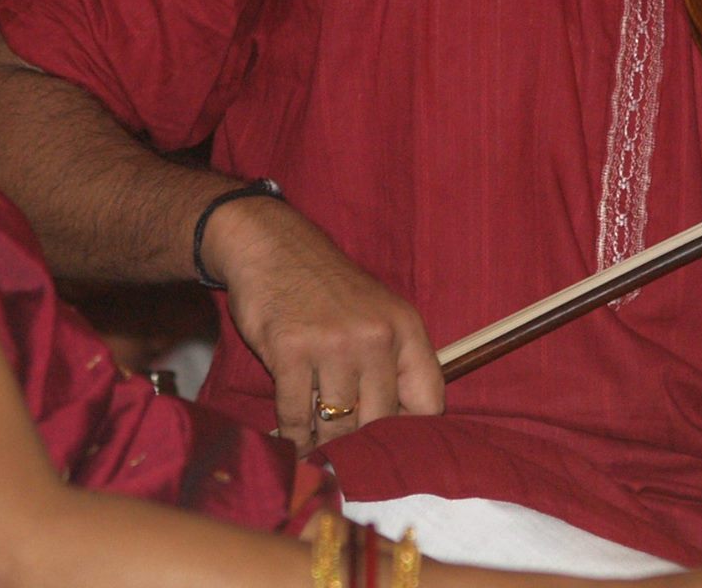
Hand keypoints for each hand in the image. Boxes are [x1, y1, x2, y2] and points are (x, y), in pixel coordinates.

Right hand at [207, 197, 442, 454]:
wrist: (272, 245)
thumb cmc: (324, 288)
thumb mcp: (376, 312)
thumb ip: (393, 363)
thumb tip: (400, 432)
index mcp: (404, 327)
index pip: (429, 402)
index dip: (411, 433)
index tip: (391, 445)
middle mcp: (375, 336)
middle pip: (381, 421)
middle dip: (361, 443)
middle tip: (348, 456)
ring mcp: (333, 344)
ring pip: (339, 424)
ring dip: (326, 443)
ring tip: (319, 450)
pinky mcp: (291, 351)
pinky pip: (298, 416)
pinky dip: (295, 436)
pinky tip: (293, 440)